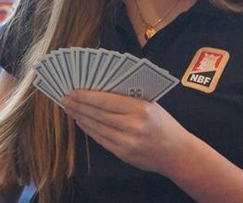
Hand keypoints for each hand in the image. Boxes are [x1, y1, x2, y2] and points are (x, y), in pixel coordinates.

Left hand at [62, 90, 189, 174]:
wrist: (177, 153)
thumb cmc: (164, 124)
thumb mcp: (152, 104)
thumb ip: (129, 98)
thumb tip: (101, 88)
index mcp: (141, 109)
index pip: (106, 101)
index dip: (86, 96)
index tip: (73, 90)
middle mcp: (133, 126)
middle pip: (98, 114)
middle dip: (79, 105)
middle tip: (65, 98)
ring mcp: (127, 142)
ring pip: (96, 127)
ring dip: (80, 117)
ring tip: (70, 108)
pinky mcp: (123, 154)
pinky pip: (101, 139)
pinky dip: (89, 130)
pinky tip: (81, 121)